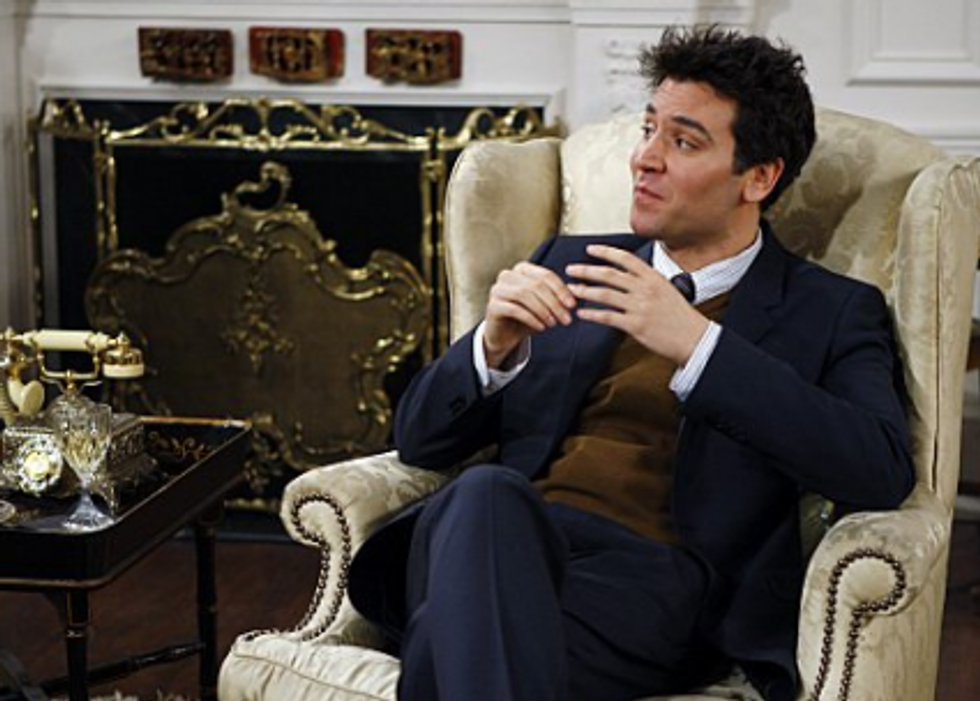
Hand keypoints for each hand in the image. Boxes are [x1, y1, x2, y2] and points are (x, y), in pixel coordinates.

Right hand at [484, 261, 576, 367]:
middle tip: (566, 319)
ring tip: (554, 324)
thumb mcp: (547, 305)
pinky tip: (541, 328)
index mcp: (522, 269)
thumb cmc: (528, 317)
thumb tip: (582, 287)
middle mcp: (508, 275)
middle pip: (536, 285)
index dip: (561, 290)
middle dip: (554, 303)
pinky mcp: (492, 305)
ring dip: (543, 311)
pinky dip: (531, 319)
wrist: (505, 335)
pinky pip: (515, 309)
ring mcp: (497, 289)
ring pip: (525, 295)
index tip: (573, 306)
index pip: (546, 275)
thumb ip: (562, 295)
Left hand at [566, 244, 708, 364]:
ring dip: (585, 291)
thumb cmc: (681, 316)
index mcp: (653, 277)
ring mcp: (639, 306)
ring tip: (572, 289)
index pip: (625, 258)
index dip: (605, 252)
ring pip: (605, 294)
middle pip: (609, 274)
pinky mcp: (635, 325)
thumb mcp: (667, 289)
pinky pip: (608, 317)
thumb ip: (648, 282)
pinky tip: (582, 313)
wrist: (694, 337)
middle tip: (571, 269)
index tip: (590, 249)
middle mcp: (645, 289)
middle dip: (587, 270)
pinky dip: (592, 314)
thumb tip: (630, 276)